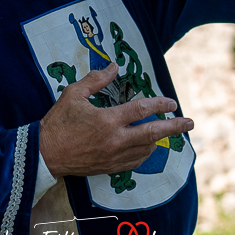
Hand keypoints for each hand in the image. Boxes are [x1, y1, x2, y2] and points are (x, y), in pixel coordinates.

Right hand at [39, 62, 193, 177]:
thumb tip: (114, 67)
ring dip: (159, 140)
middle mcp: (115, 140)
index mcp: (107, 120)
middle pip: (153, 134)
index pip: (141, 110)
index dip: (160, 105)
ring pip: (146, 149)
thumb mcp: (73, 94)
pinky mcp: (109, 168)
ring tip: (166, 132)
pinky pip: (135, 162)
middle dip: (174, 128)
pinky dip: (145, 154)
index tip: (172, 102)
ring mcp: (114, 157)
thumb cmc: (58, 122)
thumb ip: (96, 80)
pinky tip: (147, 147)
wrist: (44, 154)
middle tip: (190, 123)